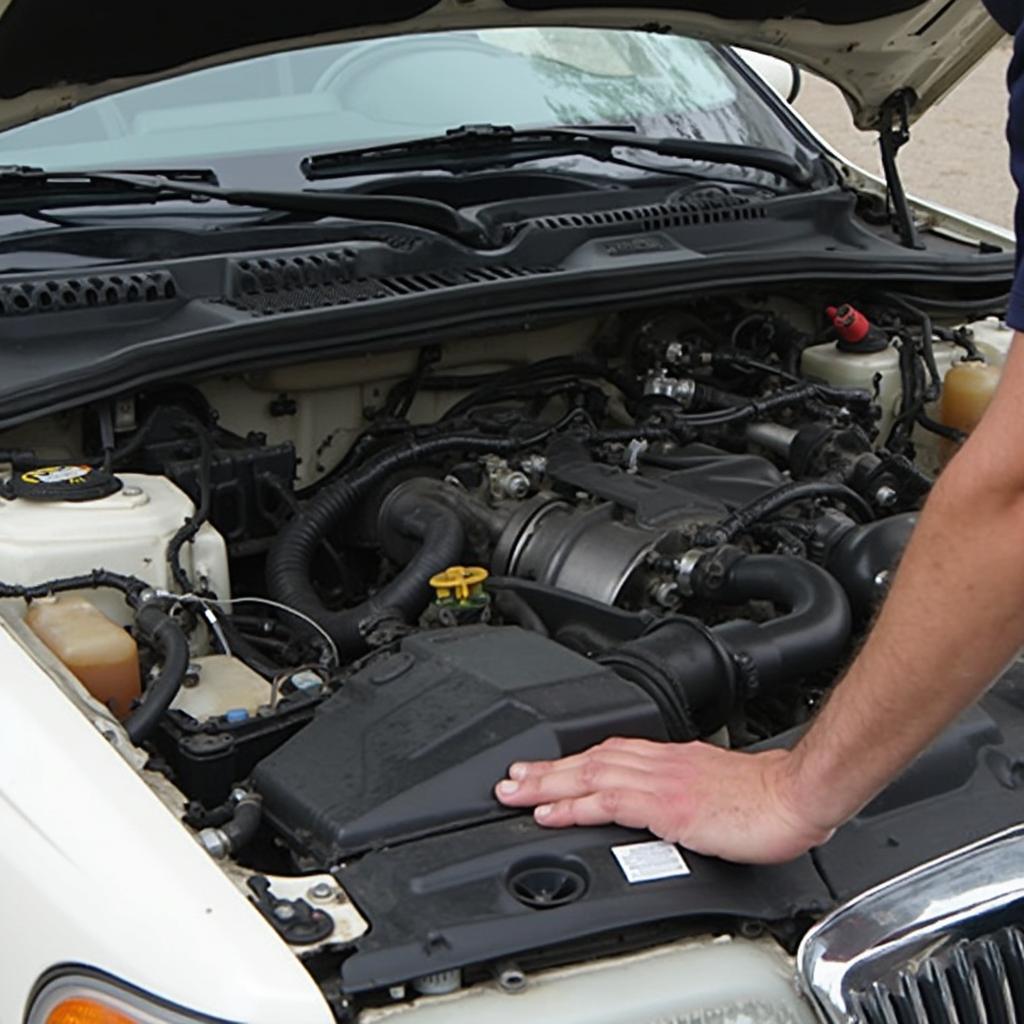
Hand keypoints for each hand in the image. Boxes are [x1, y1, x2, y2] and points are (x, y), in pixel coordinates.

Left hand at [494, 737, 833, 863]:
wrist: (796, 794)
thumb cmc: (768, 796)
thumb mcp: (717, 786)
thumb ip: (686, 792)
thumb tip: (668, 809)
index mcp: (672, 759)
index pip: (609, 754)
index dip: (572, 762)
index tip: (544, 770)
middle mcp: (660, 763)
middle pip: (590, 759)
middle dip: (546, 769)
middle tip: (509, 779)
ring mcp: (661, 781)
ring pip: (590, 775)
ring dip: (547, 783)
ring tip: (514, 793)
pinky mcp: (667, 805)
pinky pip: (609, 801)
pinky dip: (574, 805)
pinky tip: (551, 812)